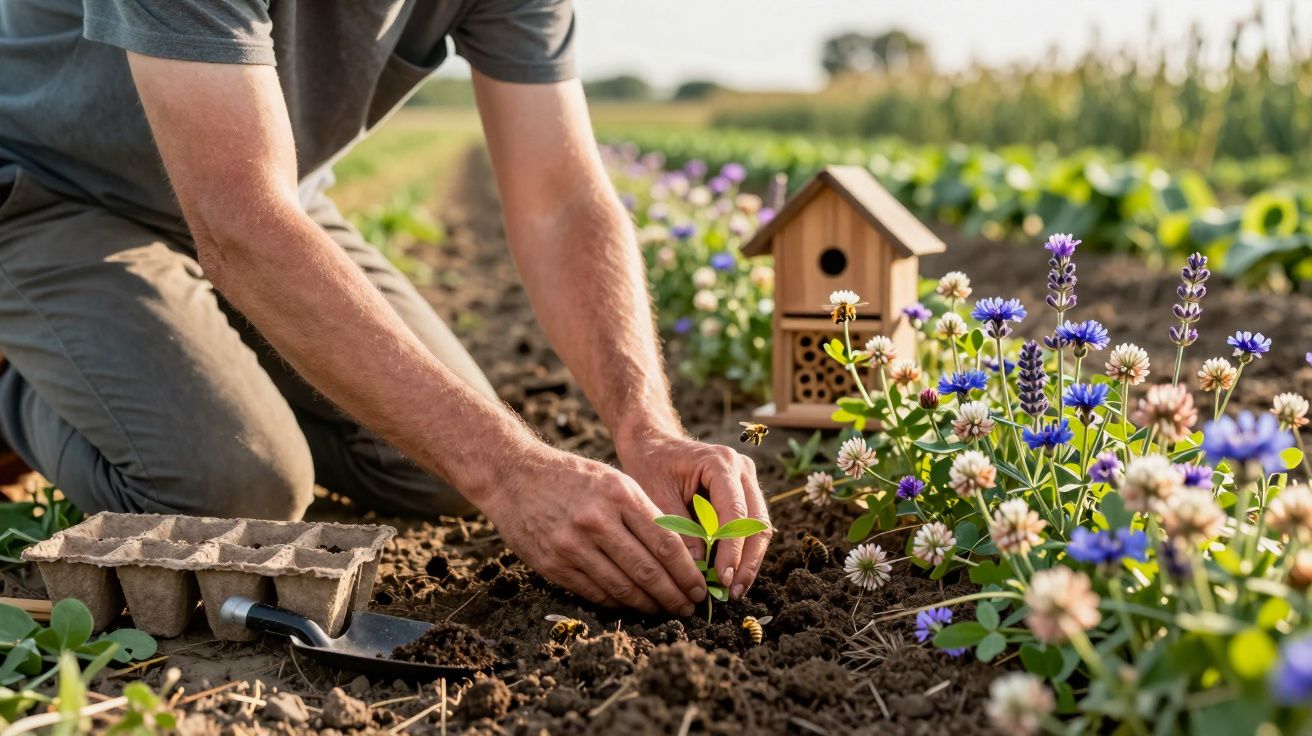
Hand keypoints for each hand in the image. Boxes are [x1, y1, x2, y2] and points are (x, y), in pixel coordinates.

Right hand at [476, 442, 706, 615]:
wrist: (513, 476)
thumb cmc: (572, 477)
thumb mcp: (613, 480)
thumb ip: (644, 512)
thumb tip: (681, 554)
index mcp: (619, 494)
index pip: (665, 543)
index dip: (687, 572)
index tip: (700, 586)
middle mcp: (596, 520)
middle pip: (647, 570)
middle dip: (674, 595)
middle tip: (690, 608)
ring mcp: (572, 545)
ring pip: (622, 587)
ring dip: (649, 605)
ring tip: (666, 611)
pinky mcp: (553, 564)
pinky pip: (595, 593)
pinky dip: (619, 603)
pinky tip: (634, 605)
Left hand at [616, 430, 771, 599]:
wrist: (653, 444)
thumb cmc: (651, 466)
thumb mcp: (656, 495)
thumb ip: (678, 529)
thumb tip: (699, 568)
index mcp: (720, 463)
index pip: (735, 513)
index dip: (731, 549)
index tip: (722, 578)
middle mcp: (742, 468)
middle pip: (756, 522)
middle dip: (746, 561)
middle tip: (732, 592)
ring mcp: (747, 480)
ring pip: (759, 527)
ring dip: (749, 560)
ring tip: (734, 590)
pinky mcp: (744, 493)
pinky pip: (751, 526)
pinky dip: (743, 552)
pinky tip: (732, 575)